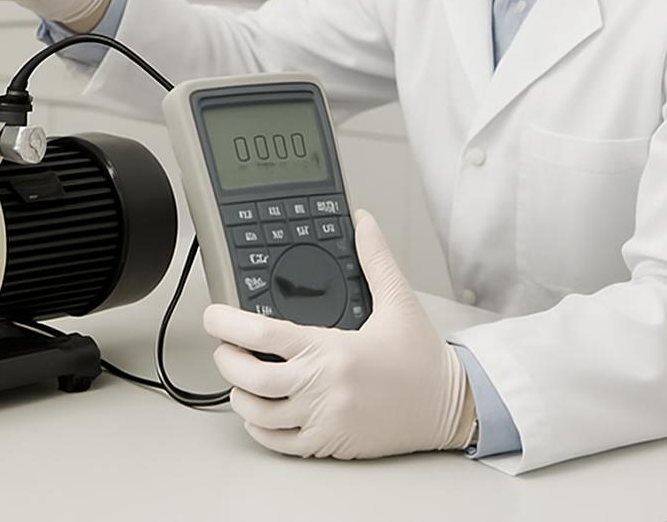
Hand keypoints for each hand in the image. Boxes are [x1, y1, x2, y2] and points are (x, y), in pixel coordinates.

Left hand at [202, 209, 475, 459]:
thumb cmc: (422, 359)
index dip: (227, 324)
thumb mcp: (399, 300)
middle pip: (251, 377)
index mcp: (332, 349)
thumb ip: (375, 258)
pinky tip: (255, 413)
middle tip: (222, 344)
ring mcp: (324, 420)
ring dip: (238, 393)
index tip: (213, 315)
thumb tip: (363, 221)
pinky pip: (279, 443)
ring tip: (237, 375)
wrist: (452, 407)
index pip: (263, 336)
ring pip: (258, 413)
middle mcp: (323, 387)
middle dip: (226, 358)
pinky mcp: (330, 445)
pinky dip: (258, 428)